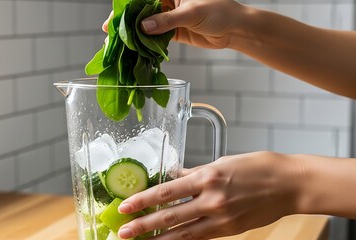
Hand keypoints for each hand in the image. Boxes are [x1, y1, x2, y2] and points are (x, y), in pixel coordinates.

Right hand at [103, 0, 246, 48]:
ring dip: (135, 35)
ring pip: (148, 25)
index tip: (115, 18)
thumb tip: (144, 27)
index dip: (127, 7)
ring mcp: (170, 17)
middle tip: (110, 33)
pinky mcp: (174, 31)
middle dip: (127, 22)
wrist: (235, 28)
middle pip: (142, 11)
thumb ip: (167, 20)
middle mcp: (168, 2)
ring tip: (120, 44)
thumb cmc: (220, 11)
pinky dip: (148, 44)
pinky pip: (157, 37)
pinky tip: (137, 50)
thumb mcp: (192, 12)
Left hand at [117, 151, 302, 238]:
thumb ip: (196, 172)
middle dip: (143, 225)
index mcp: (207, 177)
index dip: (142, 200)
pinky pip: (201, 237)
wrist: (289, 184)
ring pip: (183, 234)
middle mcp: (211, 199)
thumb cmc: (258, 166)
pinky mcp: (231, 230)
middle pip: (170, 216)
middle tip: (123, 232)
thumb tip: (174, 175)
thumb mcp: (222, 162)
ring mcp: (221, 218)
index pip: (166, 191)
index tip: (125, 206)